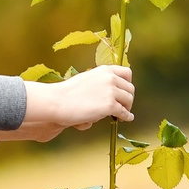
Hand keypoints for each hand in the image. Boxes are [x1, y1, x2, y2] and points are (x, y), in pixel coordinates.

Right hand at [0, 65, 134, 140]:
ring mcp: (111, 91)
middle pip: (130, 88)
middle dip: (128, 98)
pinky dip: (127, 116)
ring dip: (127, 108)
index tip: (125, 91)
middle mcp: (110, 78)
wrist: (57, 101)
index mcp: (104, 70)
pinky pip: (124, 112)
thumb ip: (99, 82)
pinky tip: (125, 119)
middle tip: (124, 106)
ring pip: (129, 100)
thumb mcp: (86, 79)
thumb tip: (110, 91)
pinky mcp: (110, 105)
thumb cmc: (67, 93)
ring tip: (122, 114)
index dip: (128, 84)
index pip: (127, 73)